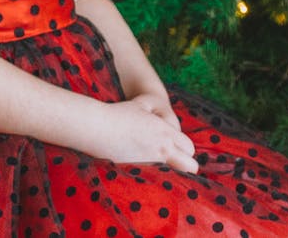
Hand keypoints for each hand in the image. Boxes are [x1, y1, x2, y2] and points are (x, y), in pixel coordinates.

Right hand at [83, 98, 198, 172]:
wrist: (97, 126)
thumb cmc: (117, 113)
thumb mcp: (141, 106)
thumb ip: (157, 115)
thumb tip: (164, 120)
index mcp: (165, 133)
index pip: (189, 147)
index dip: (184, 150)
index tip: (176, 151)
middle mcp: (162, 149)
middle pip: (190, 165)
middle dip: (185, 165)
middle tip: (173, 164)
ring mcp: (151, 162)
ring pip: (174, 176)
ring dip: (170, 174)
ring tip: (159, 171)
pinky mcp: (138, 172)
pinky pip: (154, 180)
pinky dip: (151, 179)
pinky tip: (142, 175)